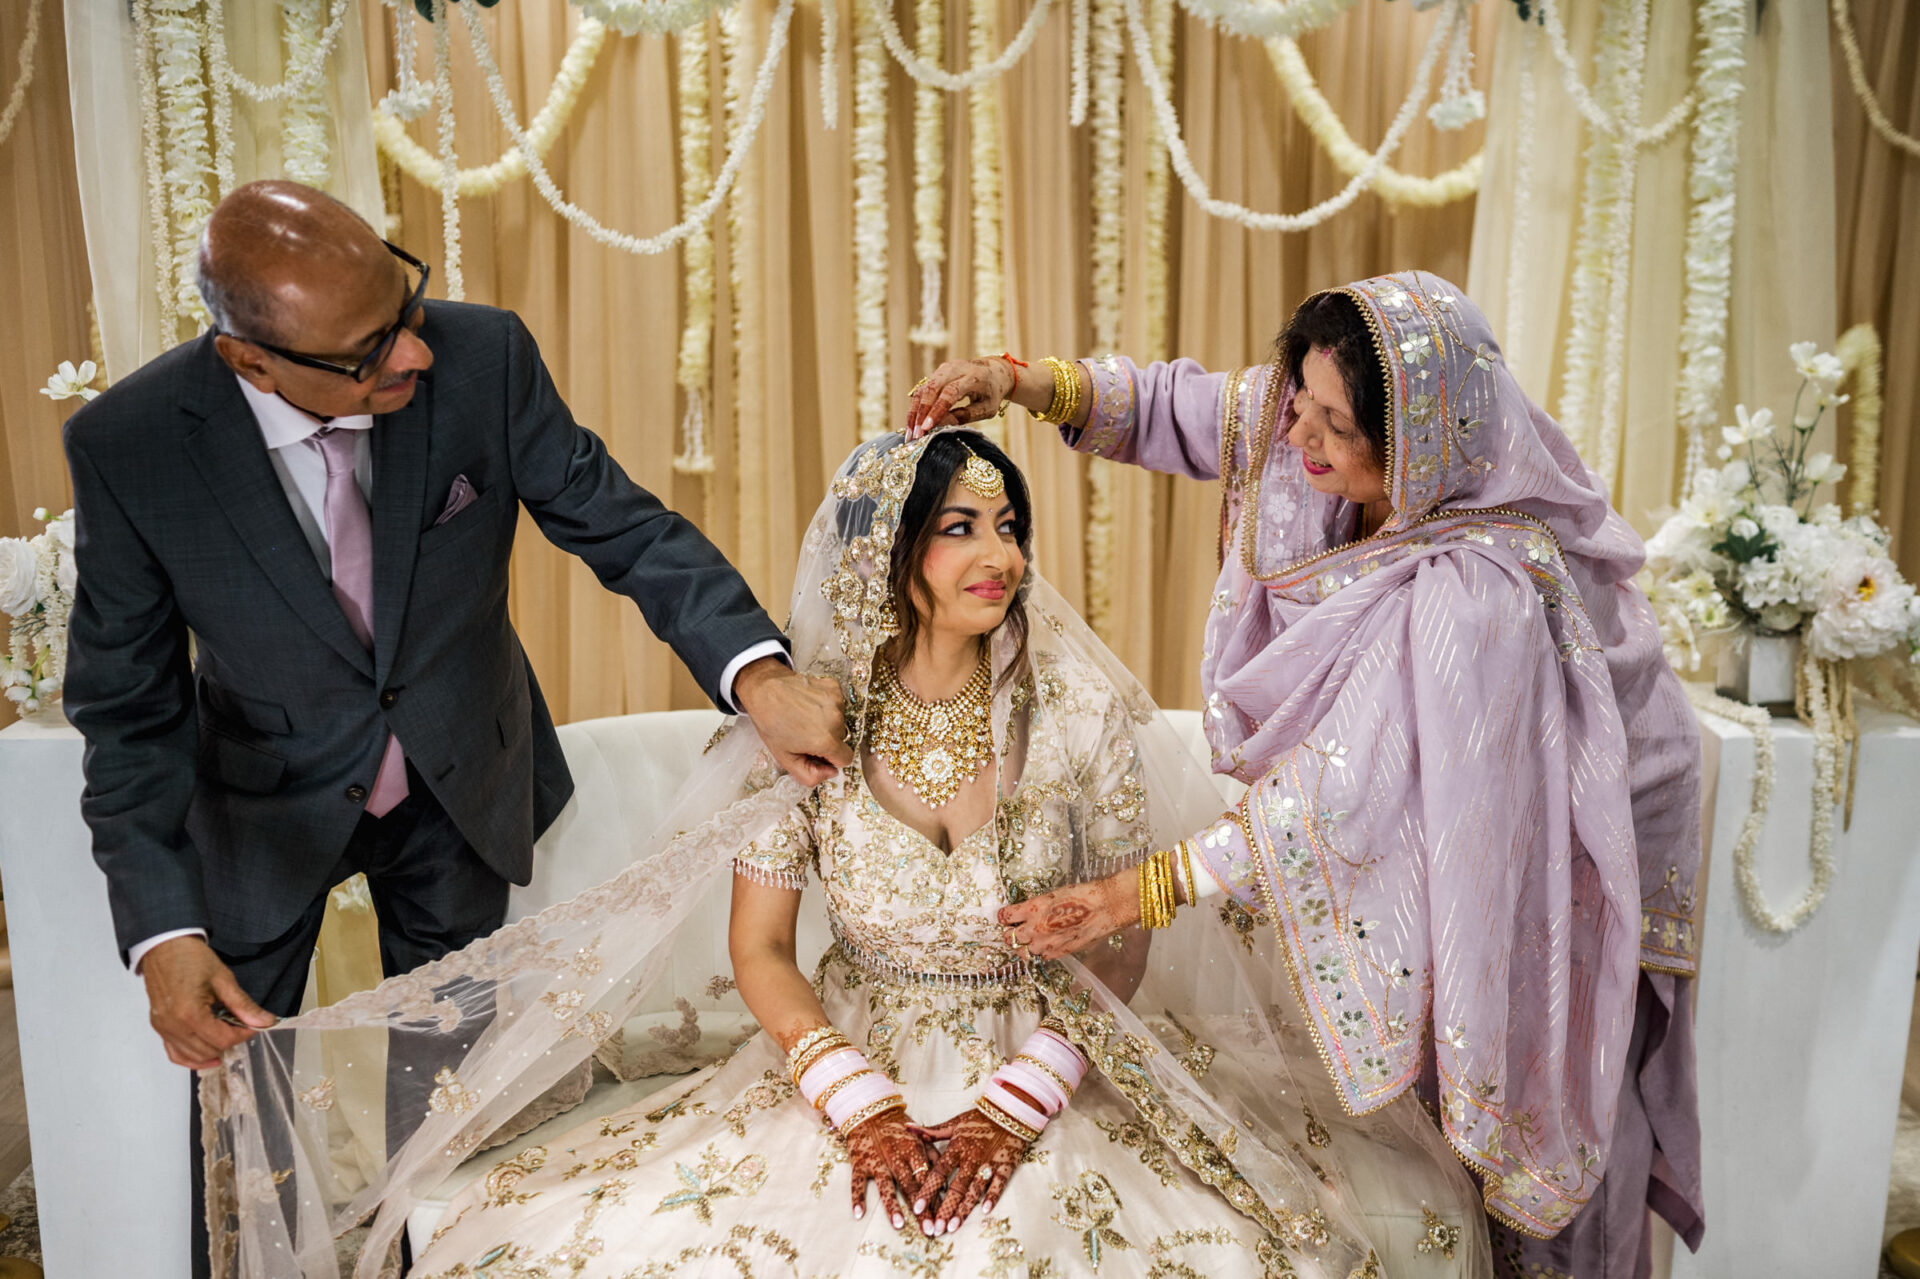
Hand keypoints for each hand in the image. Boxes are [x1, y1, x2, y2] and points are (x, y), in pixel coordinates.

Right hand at [141, 935, 276, 1068]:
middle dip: (229, 1041)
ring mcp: (163, 1029)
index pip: (222, 1040)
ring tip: (227, 1035)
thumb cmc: (191, 958)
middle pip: (208, 1050)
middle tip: (240, 1026)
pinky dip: (191, 1057)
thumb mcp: (223, 979)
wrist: (165, 946)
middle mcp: (173, 1026)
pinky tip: (208, 1055)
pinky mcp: (159, 1027)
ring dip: (212, 1051)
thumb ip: (243, 1005)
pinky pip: (174, 1053)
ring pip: (191, 1056)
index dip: (243, 1035)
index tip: (253, 1025)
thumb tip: (265, 1022)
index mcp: (189, 1013)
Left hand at [734, 658, 852, 785]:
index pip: (846, 759)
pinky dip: (827, 707)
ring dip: (827, 723)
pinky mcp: (833, 688)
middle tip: (805, 734)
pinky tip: (809, 705)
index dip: (831, 759)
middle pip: (841, 740)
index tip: (817, 752)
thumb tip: (830, 773)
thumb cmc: (771, 722)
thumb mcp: (785, 759)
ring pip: (840, 722)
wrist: (763, 689)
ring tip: (805, 717)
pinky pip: (837, 705)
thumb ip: (810, 776)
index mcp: (825, 741)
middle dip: (827, 740)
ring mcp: (836, 702)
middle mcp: (835, 720)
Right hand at [844, 1107, 939, 1231]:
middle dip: (920, 1210)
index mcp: (913, 1150)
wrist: (870, 1112)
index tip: (943, 1219)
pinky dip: (857, 1197)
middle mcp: (896, 1157)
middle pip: (910, 1187)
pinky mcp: (859, 1163)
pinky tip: (859, 1214)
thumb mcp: (919, 1138)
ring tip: (899, 1225)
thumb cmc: (899, 1127)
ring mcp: (876, 1161)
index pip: (927, 1179)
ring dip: (892, 1206)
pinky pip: (856, 1182)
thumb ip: (933, 1157)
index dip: (936, 1199)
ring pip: (885, 1186)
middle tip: (928, 1230)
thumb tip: (945, 1184)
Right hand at [905, 358, 1022, 438]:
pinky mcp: (936, 374)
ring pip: (923, 390)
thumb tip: (942, 426)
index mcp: (973, 377)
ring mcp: (943, 369)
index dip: (937, 410)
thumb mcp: (987, 408)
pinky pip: (922, 391)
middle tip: (916, 435)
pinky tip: (912, 425)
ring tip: (911, 434)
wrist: (993, 372)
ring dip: (914, 412)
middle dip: (921, 413)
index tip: (927, 428)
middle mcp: (956, 368)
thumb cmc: (991, 394)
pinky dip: (916, 408)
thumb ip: (966, 416)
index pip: (951, 392)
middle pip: (932, 388)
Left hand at [907, 1109, 1028, 1233]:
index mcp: (957, 1147)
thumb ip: (930, 1131)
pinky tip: (985, 1211)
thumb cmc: (979, 1119)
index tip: (917, 1208)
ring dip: (964, 1209)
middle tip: (935, 1228)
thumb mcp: (954, 1124)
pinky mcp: (1005, 1166)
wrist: (1010, 1111)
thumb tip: (906, 1127)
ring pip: (974, 1190)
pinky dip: (992, 1196)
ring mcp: (989, 1163)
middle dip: (944, 1209)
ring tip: (952, 1227)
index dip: (927, 1190)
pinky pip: (998, 1184)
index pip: (938, 1172)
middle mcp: (971, 1158)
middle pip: (955, 1187)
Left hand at [997, 872, 1137, 959]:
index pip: (1005, 917)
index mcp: (1033, 908)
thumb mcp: (1053, 895)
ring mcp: (1047, 943)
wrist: (1105, 906)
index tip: (1005, 917)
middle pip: (1009, 938)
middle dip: (1010, 934)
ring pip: (1023, 952)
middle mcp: (1036, 928)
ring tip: (1032, 939)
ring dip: (1025, 945)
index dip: (1003, 917)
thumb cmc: (1083, 895)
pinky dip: (1042, 952)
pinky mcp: (1060, 952)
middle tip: (1015, 930)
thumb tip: (1025, 914)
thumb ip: (1036, 906)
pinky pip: (1042, 957)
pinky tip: (1048, 943)